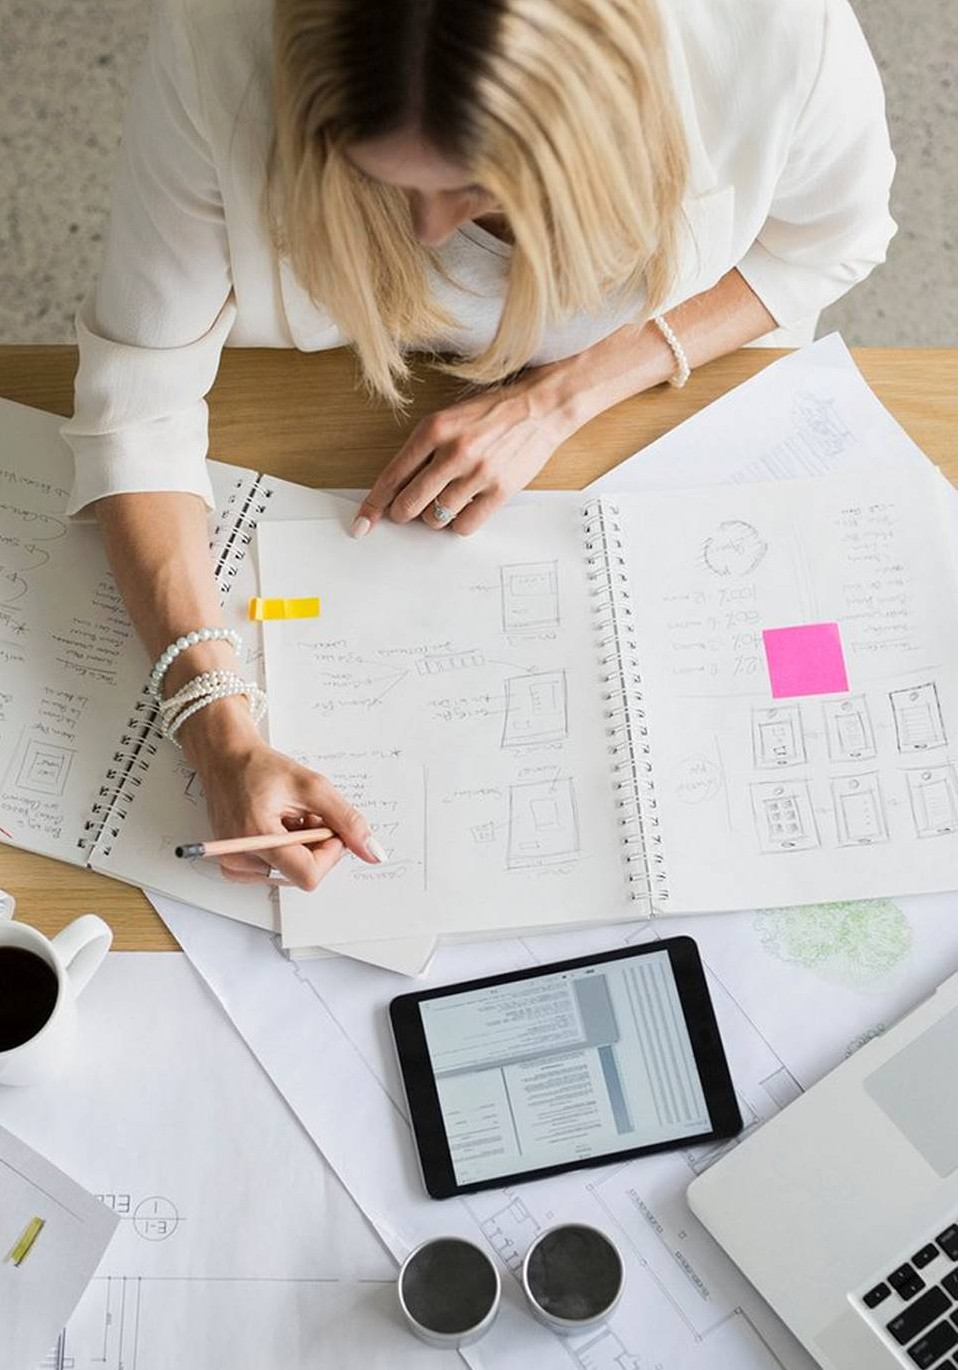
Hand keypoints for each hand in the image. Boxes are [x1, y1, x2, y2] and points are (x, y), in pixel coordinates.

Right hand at [192, 731, 381, 891]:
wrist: (226, 760)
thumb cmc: (260, 768)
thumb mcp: (313, 786)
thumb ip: (346, 820)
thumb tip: (373, 853)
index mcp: (257, 837)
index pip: (308, 874)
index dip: (330, 854)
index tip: (331, 829)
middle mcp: (239, 858)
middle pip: (301, 874)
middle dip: (314, 846)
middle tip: (306, 815)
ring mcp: (234, 865)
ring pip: (290, 873)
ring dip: (300, 848)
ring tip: (289, 817)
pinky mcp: (233, 865)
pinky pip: (274, 871)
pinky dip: (284, 851)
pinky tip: (278, 828)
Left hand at [352, 369, 574, 537]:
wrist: (540, 407)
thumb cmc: (491, 414)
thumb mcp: (448, 420)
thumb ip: (422, 452)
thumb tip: (397, 489)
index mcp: (434, 430)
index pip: (393, 476)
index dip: (374, 505)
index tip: (363, 522)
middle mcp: (453, 452)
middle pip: (409, 504)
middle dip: (403, 512)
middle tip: (408, 510)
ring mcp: (477, 473)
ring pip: (435, 518)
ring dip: (434, 516)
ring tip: (447, 498)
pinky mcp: (500, 490)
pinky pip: (464, 526)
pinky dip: (458, 523)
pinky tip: (465, 507)